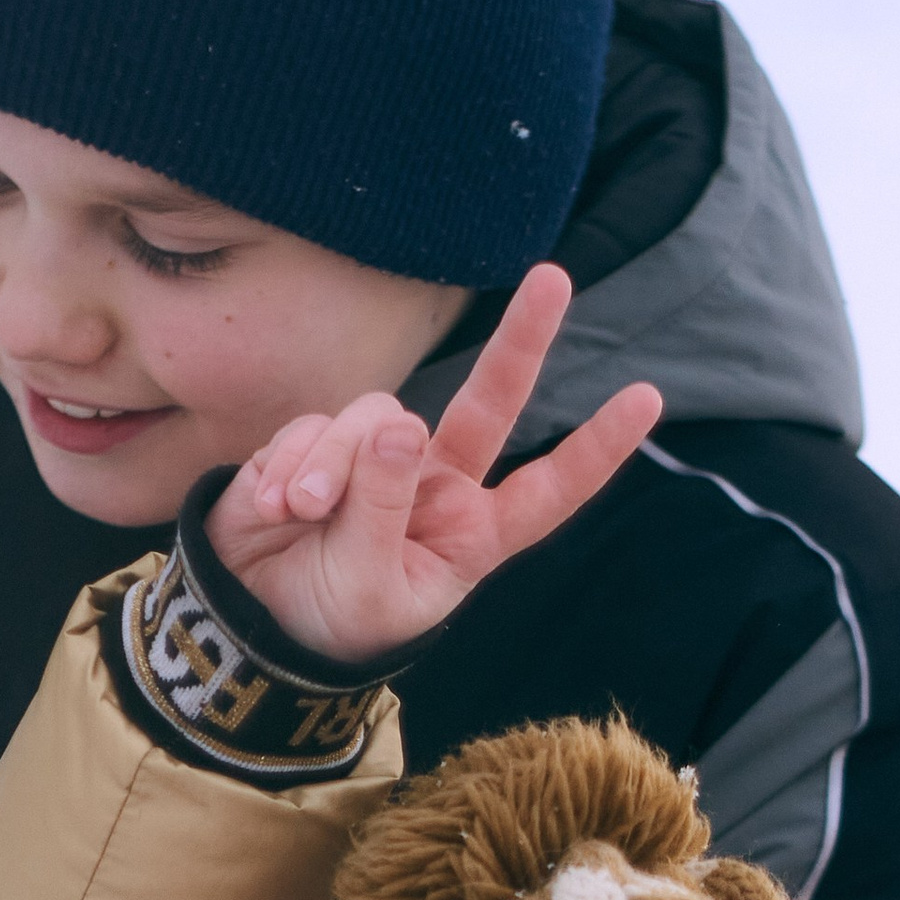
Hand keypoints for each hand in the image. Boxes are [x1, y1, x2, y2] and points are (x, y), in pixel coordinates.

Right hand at [204, 264, 661, 663]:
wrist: (253, 622)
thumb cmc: (332, 620)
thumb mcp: (368, 584)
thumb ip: (382, 506)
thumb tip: (400, 422)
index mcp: (473, 532)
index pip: (549, 489)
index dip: (595, 448)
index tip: (646, 398)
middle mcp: (438, 484)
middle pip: (491, 401)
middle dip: (522, 340)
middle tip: (554, 277)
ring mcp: (380, 456)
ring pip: (377, 416)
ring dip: (334, 464)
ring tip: (302, 514)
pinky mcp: (319, 441)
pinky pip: (315, 427)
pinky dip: (292, 466)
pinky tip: (275, 508)